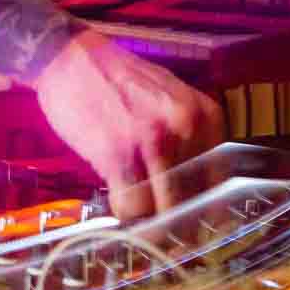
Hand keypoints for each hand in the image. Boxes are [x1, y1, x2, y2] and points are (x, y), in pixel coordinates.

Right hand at [33, 29, 223, 219]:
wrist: (69, 56)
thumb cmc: (117, 77)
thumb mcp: (169, 96)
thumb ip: (187, 136)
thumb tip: (195, 188)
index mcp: (205, 113)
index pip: (220, 181)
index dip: (207, 210)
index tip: (195, 224)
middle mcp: (186, 127)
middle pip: (196, 200)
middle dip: (182, 224)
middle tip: (170, 233)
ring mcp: (152, 141)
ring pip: (166, 209)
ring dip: (154, 224)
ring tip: (143, 222)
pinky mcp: (117, 153)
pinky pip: (132, 205)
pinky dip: (127, 214)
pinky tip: (120, 204)